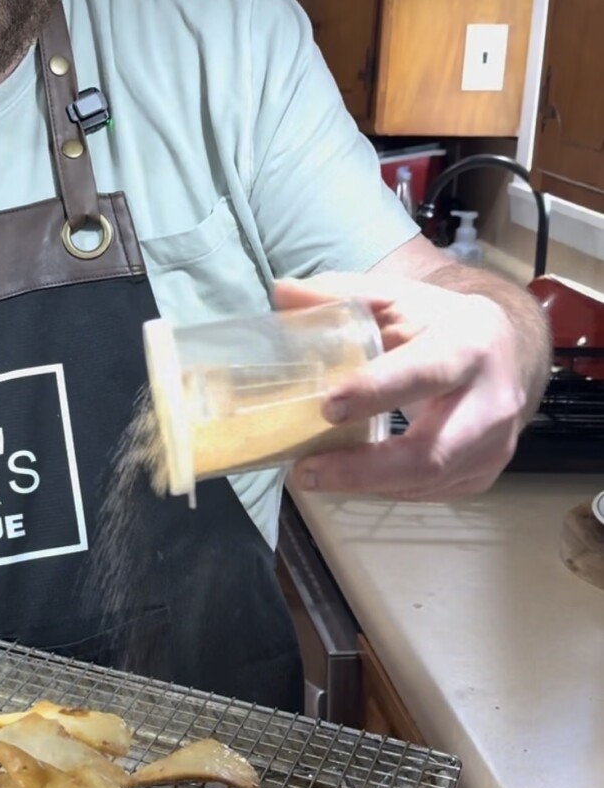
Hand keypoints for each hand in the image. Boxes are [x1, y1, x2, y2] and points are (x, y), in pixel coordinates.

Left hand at [273, 272, 531, 499]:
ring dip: (362, 484)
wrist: (506, 352)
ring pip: (425, 482)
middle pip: (430, 454)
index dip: (378, 390)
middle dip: (363, 468)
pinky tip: (349, 476)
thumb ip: (341, 296)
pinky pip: (426, 493)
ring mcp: (494, 447)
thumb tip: (282, 294)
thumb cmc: (439, 324)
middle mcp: (492, 403)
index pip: (426, 372)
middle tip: (305, 469)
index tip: (327, 406)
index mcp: (470, 345)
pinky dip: (381, 488)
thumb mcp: (398, 299)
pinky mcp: (482, 476)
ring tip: (311, 474)